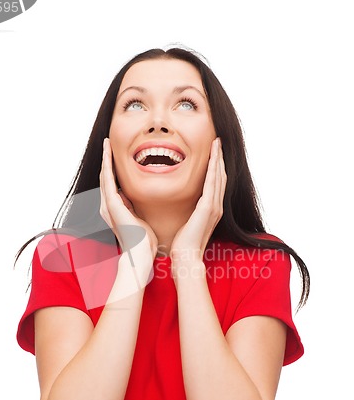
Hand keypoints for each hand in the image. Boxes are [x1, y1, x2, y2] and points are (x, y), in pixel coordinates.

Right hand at [99, 138, 157, 267]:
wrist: (141, 253)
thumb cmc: (145, 241)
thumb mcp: (140, 220)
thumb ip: (135, 209)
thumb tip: (138, 200)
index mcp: (115, 210)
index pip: (112, 185)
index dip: (113, 169)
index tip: (115, 156)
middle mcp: (107, 206)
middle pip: (106, 178)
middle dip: (106, 161)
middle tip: (107, 144)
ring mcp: (108, 204)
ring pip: (104, 175)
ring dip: (105, 158)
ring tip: (106, 144)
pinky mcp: (111, 203)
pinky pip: (107, 179)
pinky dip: (107, 164)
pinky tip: (108, 152)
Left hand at [170, 138, 225, 274]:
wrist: (186, 257)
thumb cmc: (183, 244)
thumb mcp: (187, 224)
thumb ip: (188, 213)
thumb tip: (179, 206)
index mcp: (211, 210)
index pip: (215, 183)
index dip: (216, 167)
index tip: (214, 153)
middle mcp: (216, 207)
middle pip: (221, 176)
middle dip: (220, 159)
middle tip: (218, 142)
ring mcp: (214, 207)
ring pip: (219, 176)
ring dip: (218, 159)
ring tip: (217, 144)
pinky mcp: (208, 208)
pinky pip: (212, 183)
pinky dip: (214, 168)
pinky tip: (214, 157)